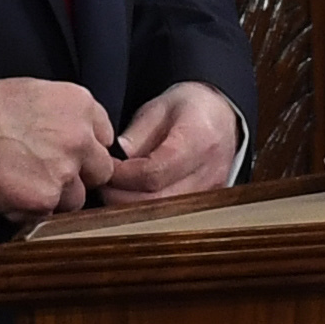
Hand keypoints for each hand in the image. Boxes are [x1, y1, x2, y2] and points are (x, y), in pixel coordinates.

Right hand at [0, 77, 115, 219]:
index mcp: (79, 104)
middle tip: (43, 168)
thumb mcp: (32, 92)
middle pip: (100, 170)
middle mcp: (80, 137)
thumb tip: (80, 138)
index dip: (85, 147)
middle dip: (78, 174)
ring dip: (54, 195)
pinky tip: (9, 190)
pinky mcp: (45, 199)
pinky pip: (50, 214)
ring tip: (20, 180)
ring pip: (76, 197)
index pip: (105, 136)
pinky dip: (31, 209)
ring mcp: (65, 171)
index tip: (66, 149)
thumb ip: (65, 115)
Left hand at [103, 82, 238, 203]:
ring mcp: (212, 193)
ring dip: (132, 207)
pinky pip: (174, 216)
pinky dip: (148, 211)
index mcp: (197, 142)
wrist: (223, 116)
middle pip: (158, 202)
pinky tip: (133, 196)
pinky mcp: (208, 204)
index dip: (122, 176)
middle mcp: (210, 173)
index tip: (103, 168)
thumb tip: (116, 157)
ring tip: (114, 189)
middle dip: (121, 196)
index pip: (153, 173)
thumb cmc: (189, 108)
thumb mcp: (159, 108)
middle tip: (101, 182)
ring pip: (165, 216)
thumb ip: (137, 134)